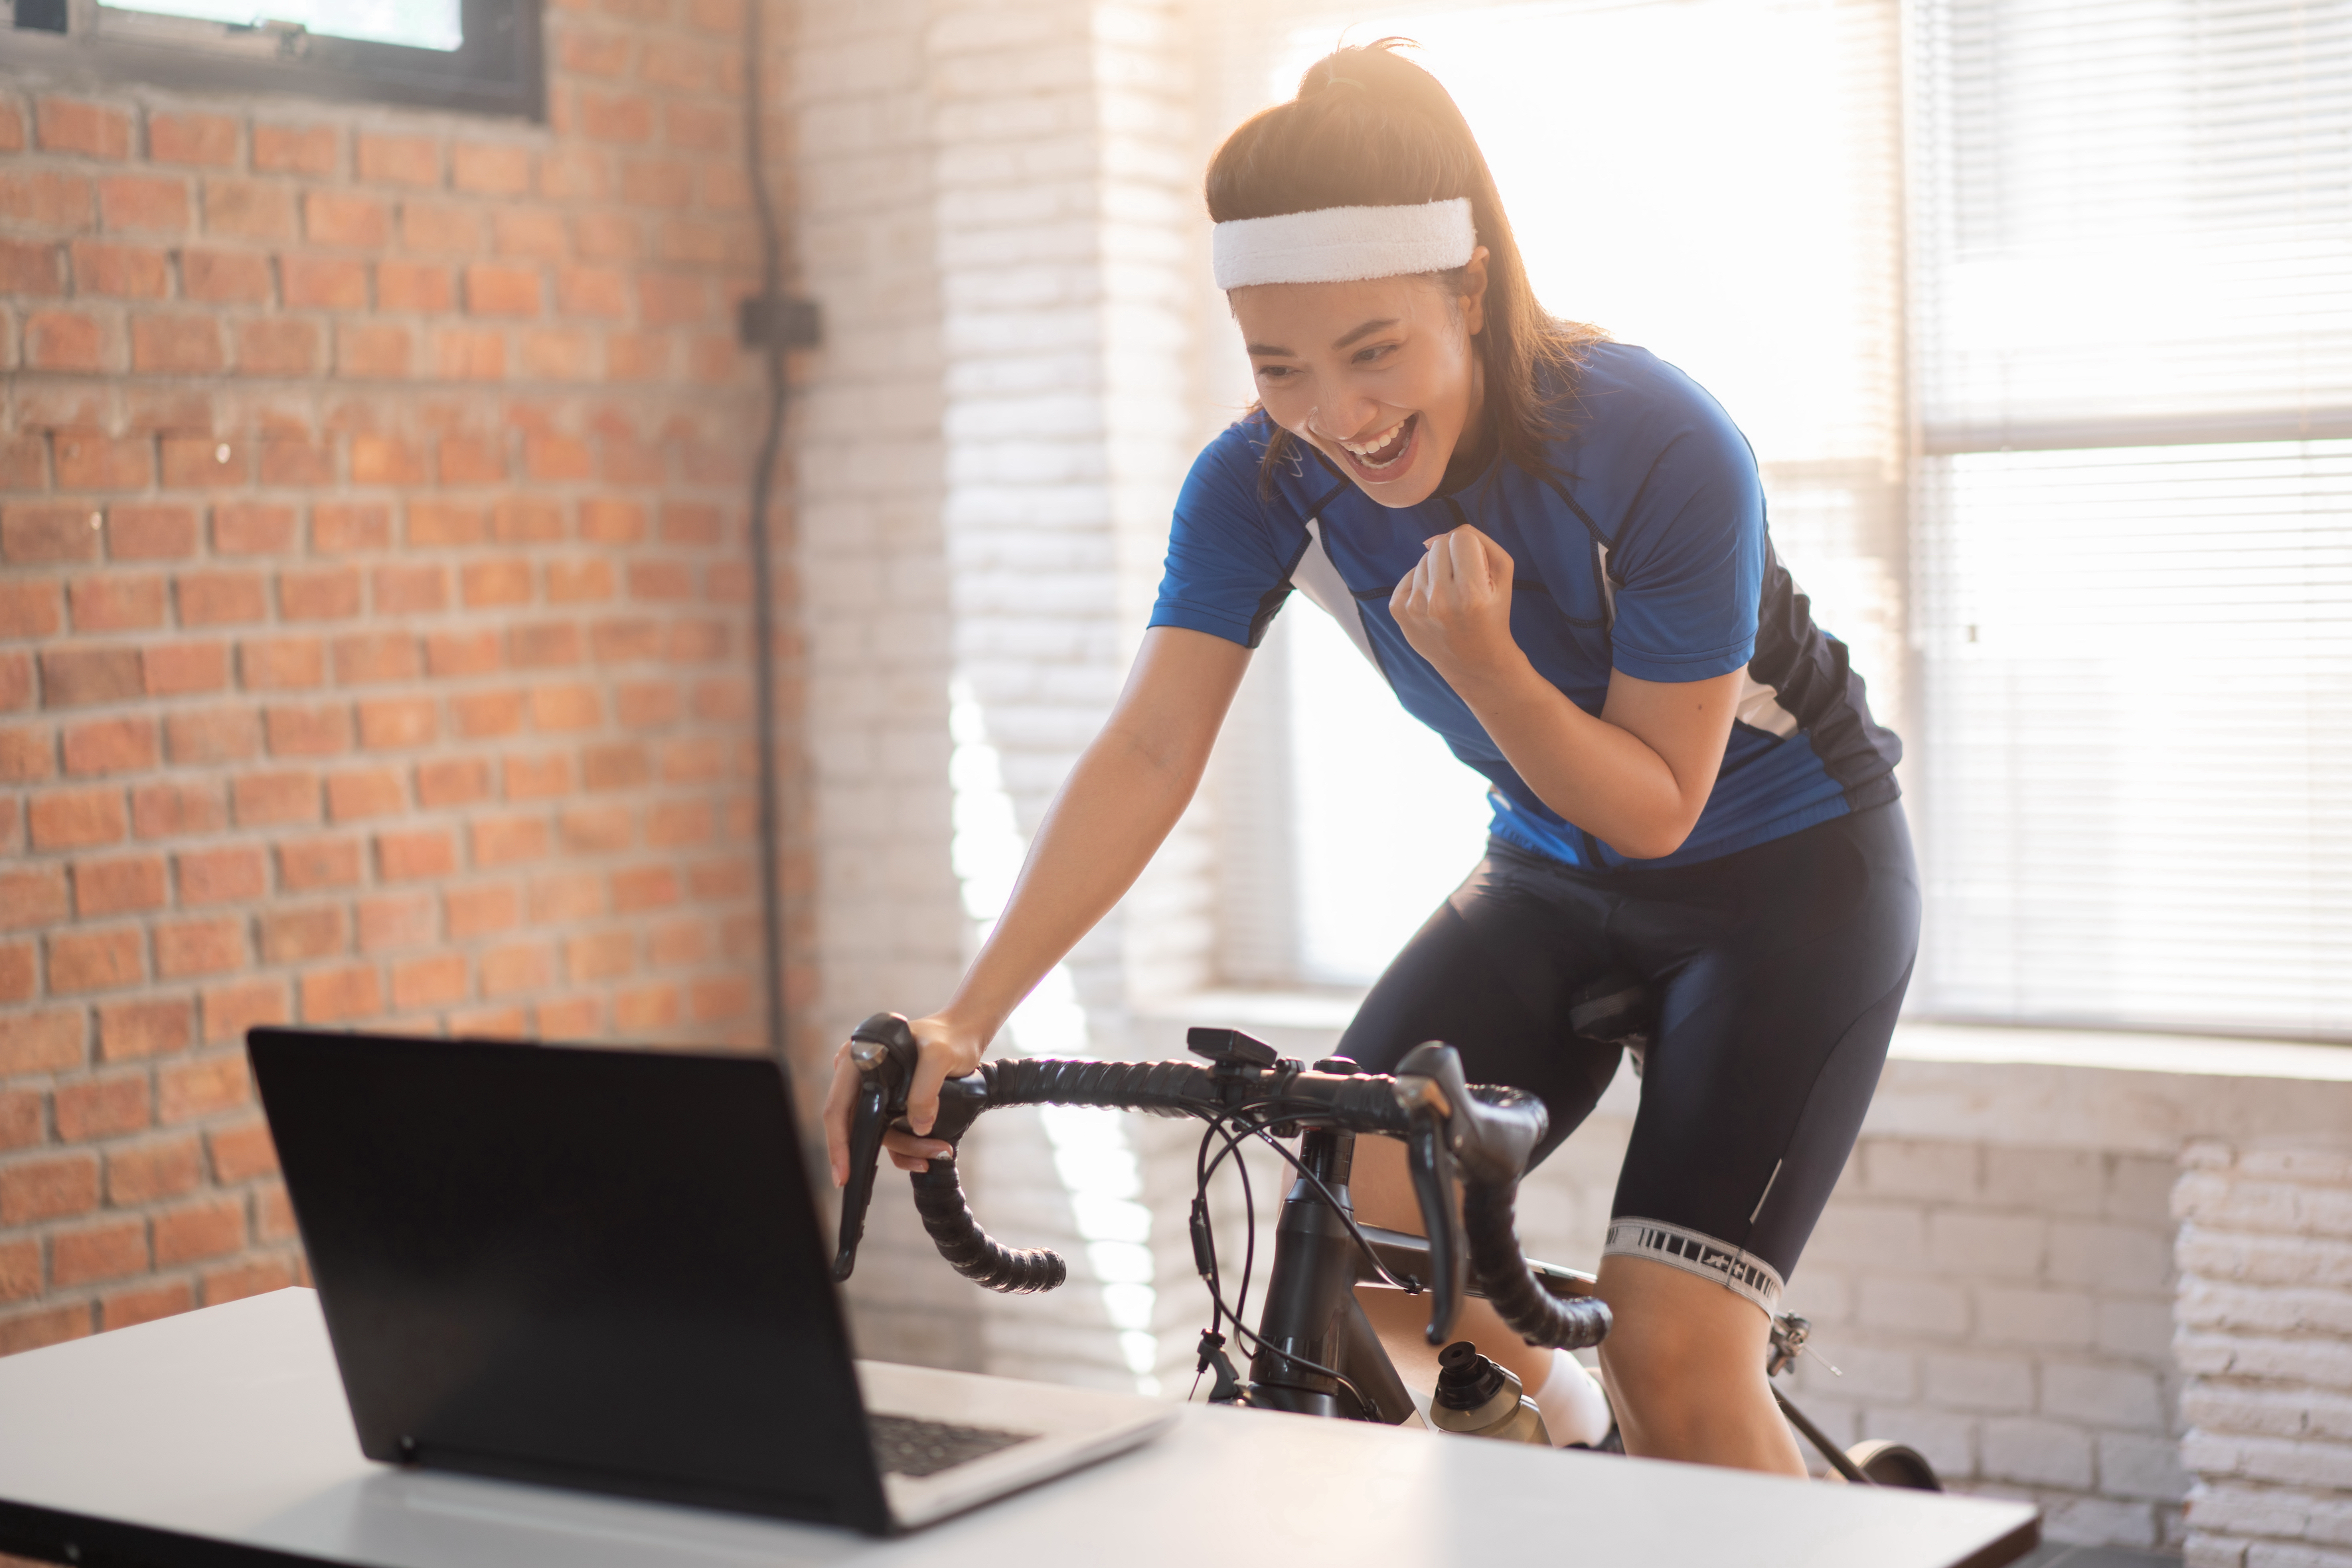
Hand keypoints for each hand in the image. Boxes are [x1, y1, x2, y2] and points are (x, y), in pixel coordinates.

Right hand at [822, 1012, 988, 1184]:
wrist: (963, 1035)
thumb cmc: (948, 1038)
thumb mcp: (939, 1056)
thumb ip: (925, 1089)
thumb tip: (918, 1128)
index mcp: (857, 1059)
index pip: (837, 1107)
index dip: (838, 1143)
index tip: (843, 1176)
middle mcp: (859, 1077)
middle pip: (858, 1127)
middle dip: (888, 1150)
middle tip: (920, 1163)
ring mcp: (874, 1092)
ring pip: (880, 1134)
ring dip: (908, 1149)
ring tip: (940, 1151)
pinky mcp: (890, 1104)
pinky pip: (891, 1134)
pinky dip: (909, 1149)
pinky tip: (929, 1155)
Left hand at [1389, 524, 1522, 687]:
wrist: (1476, 662)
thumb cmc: (1493, 614)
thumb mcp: (1503, 574)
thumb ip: (1479, 541)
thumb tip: (1436, 538)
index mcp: (1471, 592)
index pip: (1461, 537)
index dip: (1471, 549)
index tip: (1476, 570)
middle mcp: (1440, 599)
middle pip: (1439, 545)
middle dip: (1453, 558)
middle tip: (1463, 585)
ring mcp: (1415, 607)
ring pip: (1423, 560)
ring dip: (1437, 572)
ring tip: (1449, 597)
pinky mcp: (1398, 611)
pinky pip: (1408, 576)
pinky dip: (1421, 584)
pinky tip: (1433, 603)